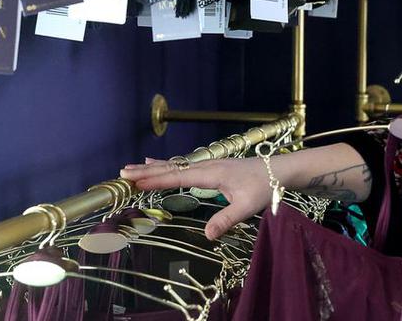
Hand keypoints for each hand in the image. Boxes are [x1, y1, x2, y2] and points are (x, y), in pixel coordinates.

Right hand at [120, 157, 271, 239]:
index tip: (133, 181)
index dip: (154, 179)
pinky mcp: (213, 168)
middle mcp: (207, 166)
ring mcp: (210, 165)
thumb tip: (207, 235)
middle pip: (172, 167)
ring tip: (134, 168)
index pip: (177, 176)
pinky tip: (164, 165)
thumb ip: (226, 219)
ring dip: (156, 167)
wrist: (279, 170)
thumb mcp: (246, 206)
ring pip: (177, 165)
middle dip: (147, 171)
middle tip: (123, 173)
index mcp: (211, 174)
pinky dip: (170, 165)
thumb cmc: (264, 187)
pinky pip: (185, 166)